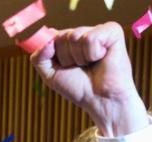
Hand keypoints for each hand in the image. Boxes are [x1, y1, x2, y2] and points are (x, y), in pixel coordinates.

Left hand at [30, 22, 147, 136]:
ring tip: (91, 65)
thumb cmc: (78, 88)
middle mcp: (83, 33)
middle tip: (80, 68)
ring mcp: (98, 30)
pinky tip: (101, 58)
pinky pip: (90, 38)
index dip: (53, 52)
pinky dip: (93, 53)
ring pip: (75, 36)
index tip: (61, 65)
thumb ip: (39, 58)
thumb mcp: (50, 75)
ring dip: (80, 57)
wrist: (101, 100)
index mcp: (70, 41)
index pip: (51, 37)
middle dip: (67, 58)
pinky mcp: (112, 31)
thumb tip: (48, 42)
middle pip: (62, 36)